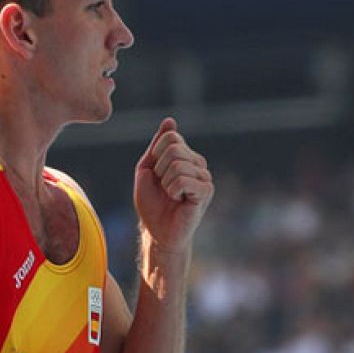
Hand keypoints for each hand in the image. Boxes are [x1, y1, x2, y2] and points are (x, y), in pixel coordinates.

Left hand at [133, 117, 212, 252]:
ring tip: (170, 195)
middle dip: (159, 169)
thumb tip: (170, 121)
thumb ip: (156, 146)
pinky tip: (177, 200)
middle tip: (163, 187)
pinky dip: (172, 190)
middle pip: (173, 148)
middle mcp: (198, 164)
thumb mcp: (147, 170)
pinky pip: (183, 180)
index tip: (156, 173)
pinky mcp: (206, 191)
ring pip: (177, 164)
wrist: (158, 231)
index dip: (155, 154)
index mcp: (185, 156)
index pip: (170, 137)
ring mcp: (204, 176)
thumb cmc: (152, 204)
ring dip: (165, 182)